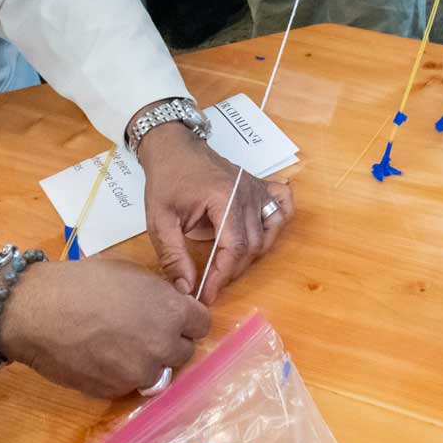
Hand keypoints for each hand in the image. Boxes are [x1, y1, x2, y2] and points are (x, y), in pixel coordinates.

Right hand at [0, 256, 210, 397]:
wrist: (39, 311)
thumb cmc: (84, 282)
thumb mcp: (132, 274)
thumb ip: (160, 294)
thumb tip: (172, 304)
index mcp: (172, 312)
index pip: (202, 324)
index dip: (188, 319)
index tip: (175, 317)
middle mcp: (162, 346)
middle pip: (184, 351)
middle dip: (170, 341)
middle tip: (145, 330)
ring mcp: (139, 373)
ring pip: (158, 372)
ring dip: (147, 361)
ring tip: (120, 344)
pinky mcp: (115, 391)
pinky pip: (130, 384)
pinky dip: (121, 374)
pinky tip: (101, 355)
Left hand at [137, 121, 294, 298]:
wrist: (174, 147)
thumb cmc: (166, 180)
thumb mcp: (159, 220)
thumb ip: (173, 255)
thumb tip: (185, 289)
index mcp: (223, 198)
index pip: (234, 248)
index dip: (221, 276)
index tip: (206, 295)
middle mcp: (247, 193)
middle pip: (253, 244)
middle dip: (232, 270)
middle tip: (209, 281)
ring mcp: (258, 188)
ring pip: (269, 233)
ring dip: (252, 254)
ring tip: (227, 263)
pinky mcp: (261, 187)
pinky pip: (283, 207)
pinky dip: (277, 224)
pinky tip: (261, 233)